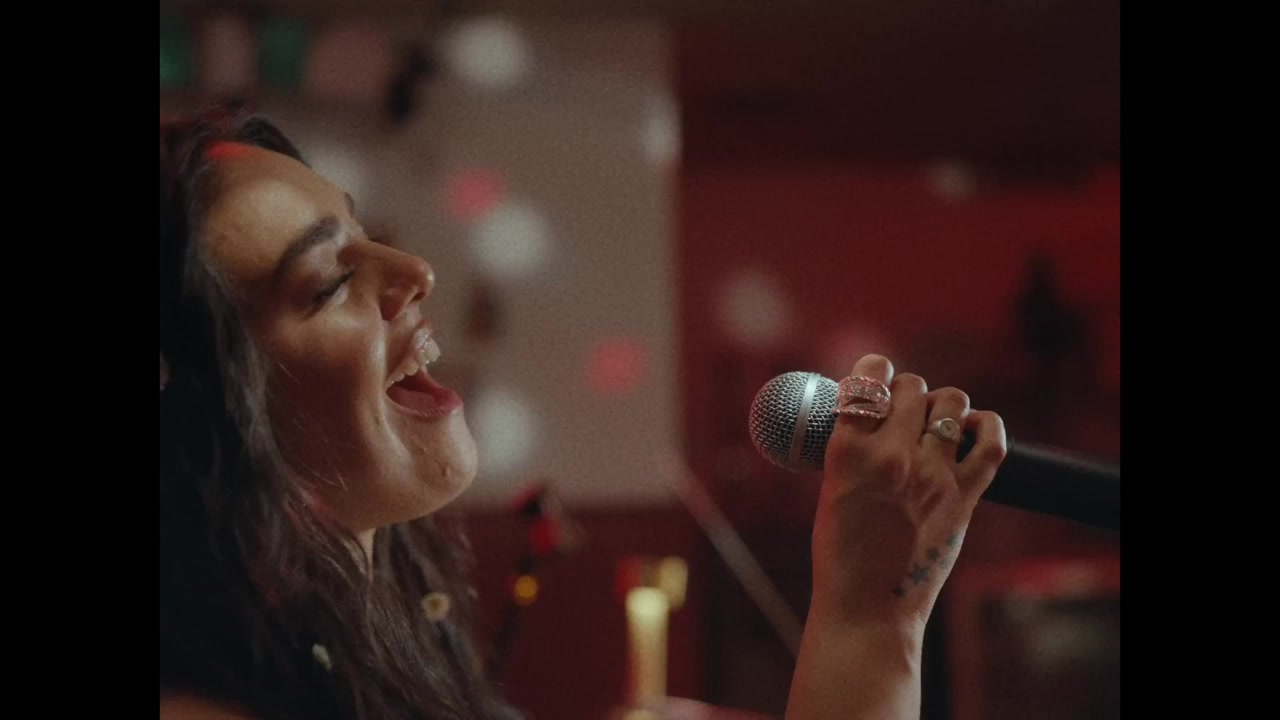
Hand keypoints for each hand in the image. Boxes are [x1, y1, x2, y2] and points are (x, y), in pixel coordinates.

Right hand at [811, 354, 1006, 630]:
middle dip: (907, 392)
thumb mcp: (832, 488)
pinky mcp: (964, 495)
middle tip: (902, 412)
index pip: (867, 380)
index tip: (874, 377)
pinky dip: (986, 425)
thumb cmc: (841, 553)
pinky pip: (991, 441)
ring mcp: (932, 474)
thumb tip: (874, 415)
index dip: (873, 370)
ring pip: (950, 402)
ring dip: (941, 404)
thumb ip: (855, 450)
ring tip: (933, 423)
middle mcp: (892, 455)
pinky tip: (971, 428)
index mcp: (847, 451)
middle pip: (912, 387)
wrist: (869, 607)